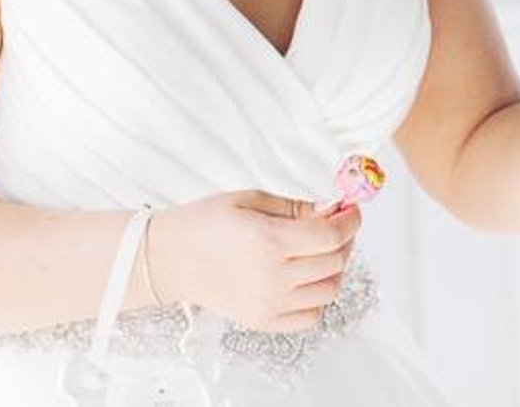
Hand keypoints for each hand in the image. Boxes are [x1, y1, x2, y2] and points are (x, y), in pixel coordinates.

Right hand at [147, 191, 361, 331]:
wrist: (168, 258)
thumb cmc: (205, 223)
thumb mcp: (252, 199)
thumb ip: (297, 207)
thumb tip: (333, 209)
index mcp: (270, 241)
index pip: (332, 235)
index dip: (351, 220)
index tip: (351, 210)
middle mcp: (273, 277)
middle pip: (336, 261)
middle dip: (345, 239)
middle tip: (335, 225)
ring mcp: (268, 304)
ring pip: (329, 290)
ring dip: (334, 268)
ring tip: (319, 251)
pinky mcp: (261, 321)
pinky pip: (310, 316)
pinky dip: (317, 297)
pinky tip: (305, 278)